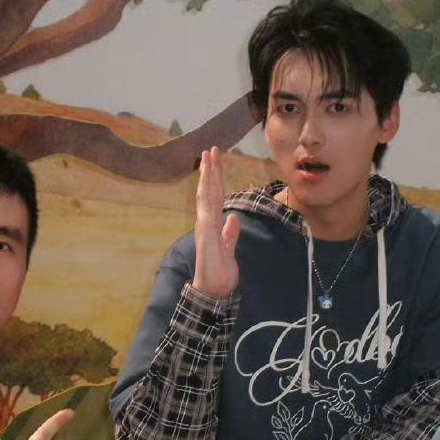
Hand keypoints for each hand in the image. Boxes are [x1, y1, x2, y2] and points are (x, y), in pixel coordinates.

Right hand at [191, 146, 239, 298]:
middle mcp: (206, 223)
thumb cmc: (220, 272)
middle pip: (208, 191)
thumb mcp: (229, 248)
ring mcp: (205, 227)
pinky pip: (207, 212)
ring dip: (207, 177)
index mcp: (213, 224)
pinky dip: (207, 197)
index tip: (216, 161)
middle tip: (212, 149)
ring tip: (208, 158)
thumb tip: (234, 217)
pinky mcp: (207, 235)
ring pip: (206, 196)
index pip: (215, 197)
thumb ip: (230, 233)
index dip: (215, 179)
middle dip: (210, 170)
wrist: (213, 289)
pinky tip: (208, 184)